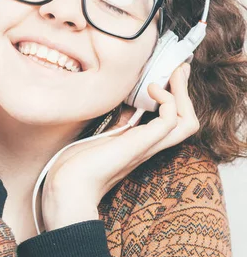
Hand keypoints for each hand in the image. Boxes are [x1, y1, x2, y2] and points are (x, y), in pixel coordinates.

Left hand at [41, 62, 198, 230]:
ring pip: (187, 122)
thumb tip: (123, 101)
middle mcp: (149, 145)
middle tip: (177, 69)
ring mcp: (147, 145)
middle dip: (185, 92)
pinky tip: (151, 89)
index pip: (172, 121)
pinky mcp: (141, 144)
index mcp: (141, 142)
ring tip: (169, 76)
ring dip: (182, 94)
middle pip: (188, 121)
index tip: (168, 73)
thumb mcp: (99, 134)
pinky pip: (170, 120)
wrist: (68, 187)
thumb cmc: (76, 164)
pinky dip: (167, 100)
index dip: (175, 97)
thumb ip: (115, 121)